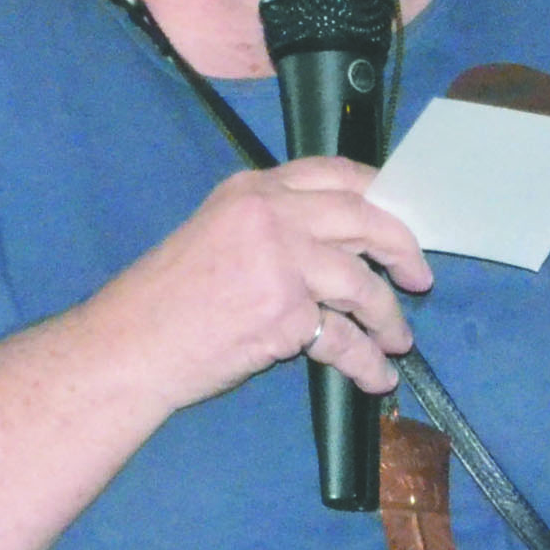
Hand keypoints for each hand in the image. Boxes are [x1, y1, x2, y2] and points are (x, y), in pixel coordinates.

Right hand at [103, 157, 433, 413]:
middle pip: (363, 218)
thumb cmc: (167, 298)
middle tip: (419, 277)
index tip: (401, 216)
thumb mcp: (217, 232)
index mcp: (253, 189)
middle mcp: (270, 215)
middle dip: (402, 248)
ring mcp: (280, 262)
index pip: (335, 173)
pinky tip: (377, 376)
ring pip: (361, 282)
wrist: (130, 347)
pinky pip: (343, 338)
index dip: (379, 193)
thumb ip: (272, 225)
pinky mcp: (284, 314)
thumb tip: (340, 242)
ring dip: (388, 315)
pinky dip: (367, 361)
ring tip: (398, 339)